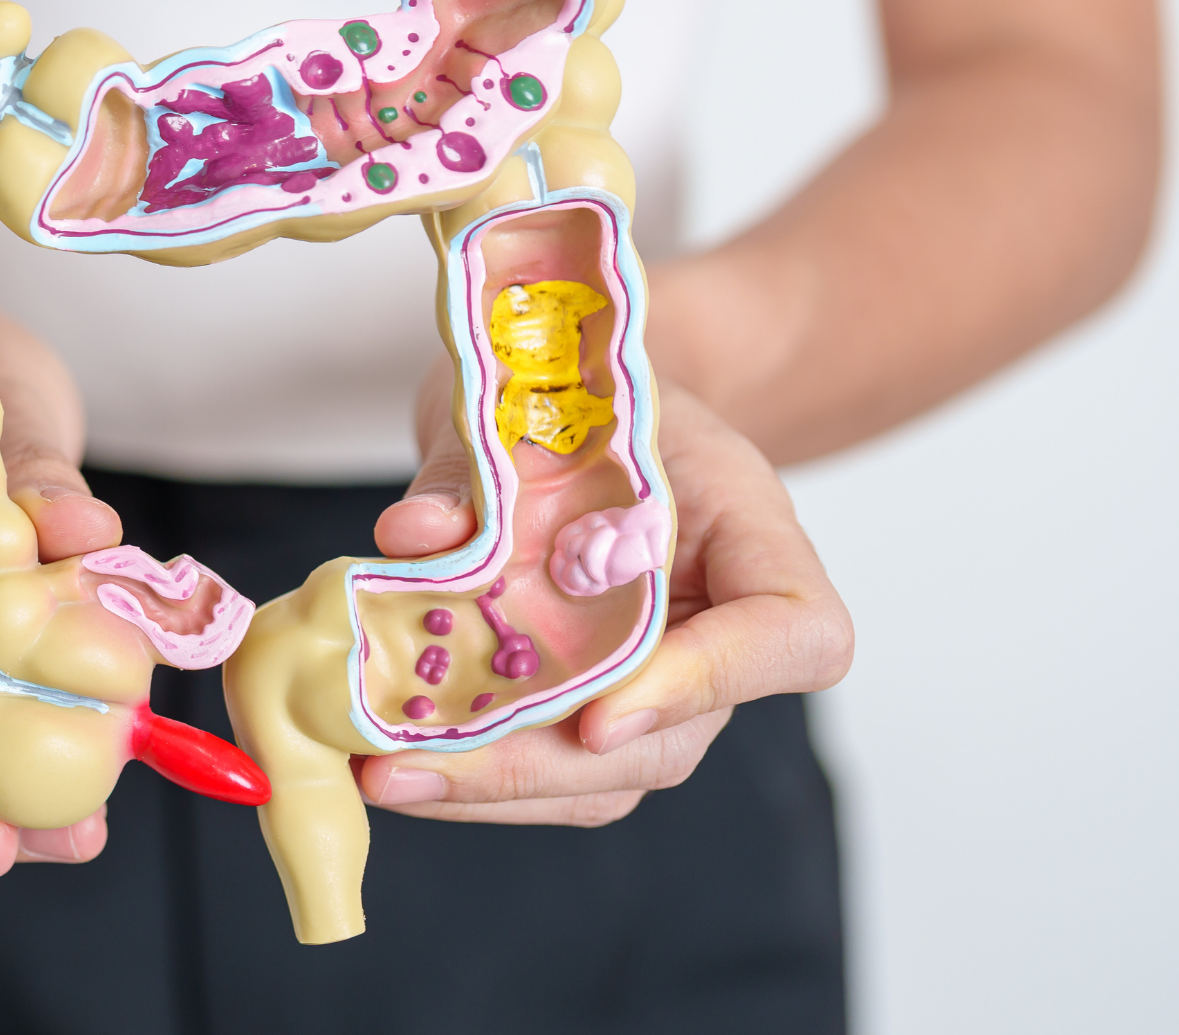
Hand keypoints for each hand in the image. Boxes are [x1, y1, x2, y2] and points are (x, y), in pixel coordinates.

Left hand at [360, 370, 852, 823]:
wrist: (576, 397)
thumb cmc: (580, 389)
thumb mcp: (536, 396)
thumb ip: (478, 466)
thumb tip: (415, 536)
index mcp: (753, 530)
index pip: (794, 634)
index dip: (712, 682)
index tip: (601, 714)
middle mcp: (721, 626)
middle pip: (673, 739)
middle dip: (537, 765)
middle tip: (416, 765)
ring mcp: (662, 681)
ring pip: (604, 775)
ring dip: (490, 788)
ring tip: (384, 775)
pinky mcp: (594, 706)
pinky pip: (550, 767)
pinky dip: (469, 775)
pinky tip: (389, 764)